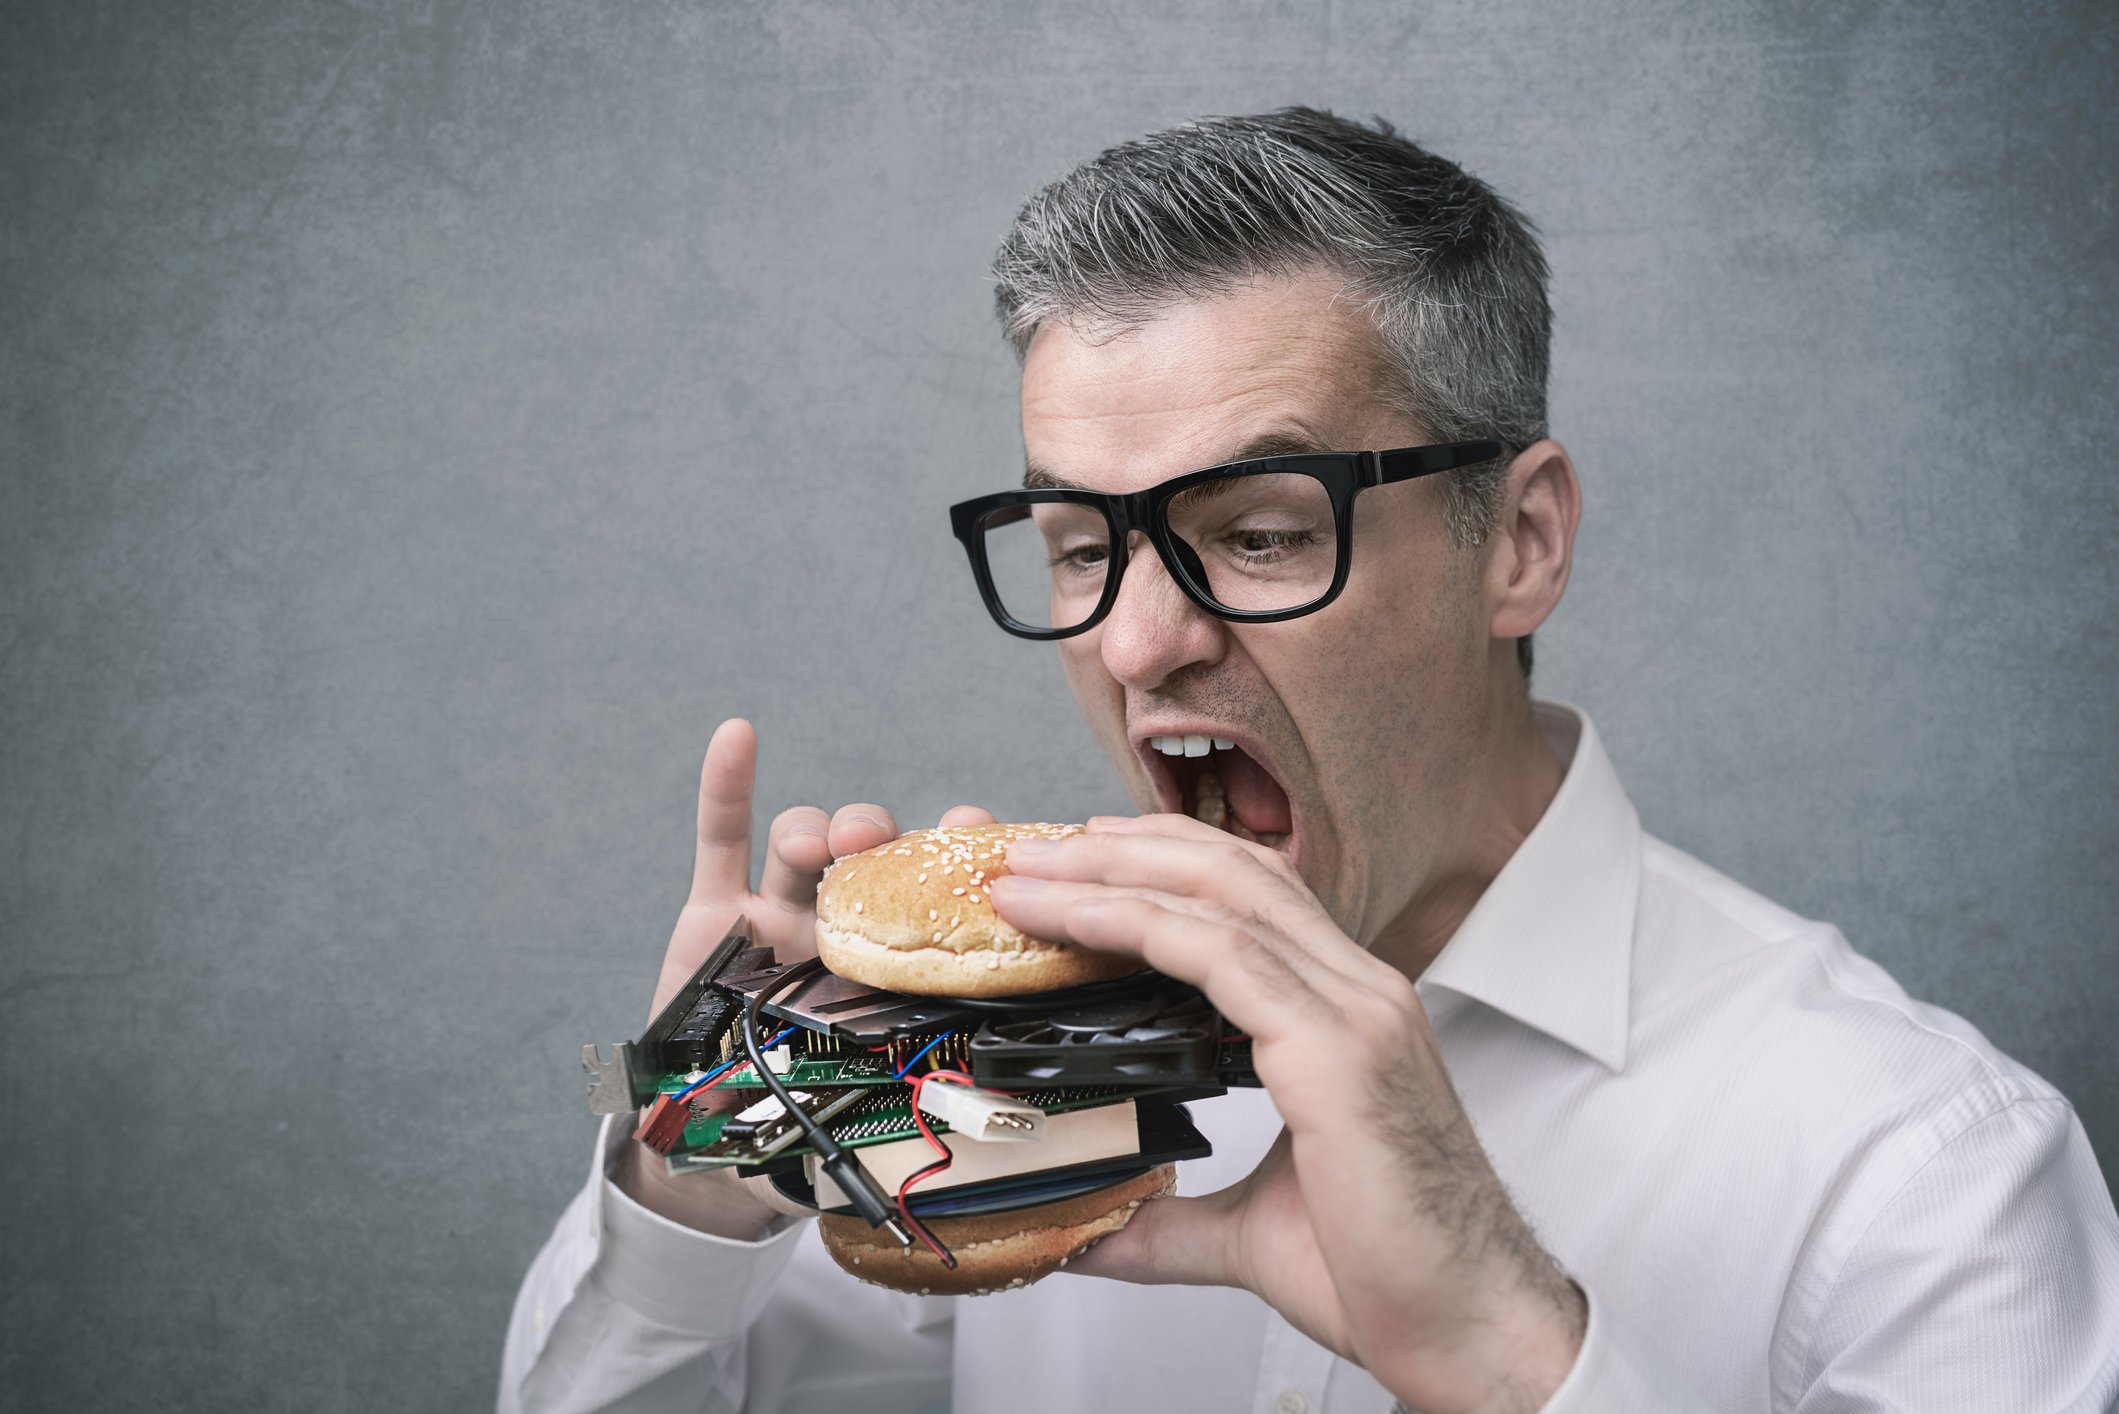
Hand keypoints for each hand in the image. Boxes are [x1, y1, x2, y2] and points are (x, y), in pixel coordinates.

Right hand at [618, 718, 994, 1236]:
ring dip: (816, 827)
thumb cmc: (812, 1119)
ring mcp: (781, 913)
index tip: (981, 828)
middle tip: (878, 844)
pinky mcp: (716, 914)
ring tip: (815, 847)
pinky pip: (722, 839)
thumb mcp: (883, 1099)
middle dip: (880, 834)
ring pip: (806, 840)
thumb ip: (929, 1084)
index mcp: (898, 962)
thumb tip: (1010, 1108)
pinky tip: (739, 735)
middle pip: (875, 851)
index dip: (962, 853)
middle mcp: (847, 925)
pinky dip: (729, 786)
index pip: (940, 891)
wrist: (721, 1147)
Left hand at [988, 813, 1584, 1413]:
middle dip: (1119, 849)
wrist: (1470, 1331)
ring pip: (1222, 894)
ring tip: (1027, 876)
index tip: (1072, 866)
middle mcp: (1356, 990)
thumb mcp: (1251, 1229)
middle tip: (1028, 853)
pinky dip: (1140, 924)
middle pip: (1230, 869)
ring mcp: (1355, 1010)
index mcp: (1344, 1011)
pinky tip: (1078, 920)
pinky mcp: (1339, 1050)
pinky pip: (1225, 956)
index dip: (1158, 863)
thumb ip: (1170, 1222)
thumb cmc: (1386, 1274)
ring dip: (1110, 875)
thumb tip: (1093, 1234)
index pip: (1247, 896)